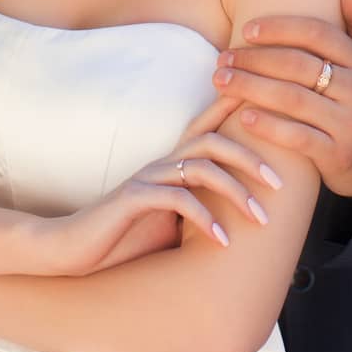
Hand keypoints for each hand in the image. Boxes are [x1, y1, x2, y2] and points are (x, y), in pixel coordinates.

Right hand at [45, 96, 282, 276]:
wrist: (71, 250)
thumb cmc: (124, 237)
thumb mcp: (171, 224)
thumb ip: (200, 211)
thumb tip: (244, 220)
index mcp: (171, 164)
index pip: (207, 126)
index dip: (235, 109)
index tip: (269, 100)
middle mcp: (162, 163)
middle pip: (213, 140)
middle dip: (251, 156)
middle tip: (279, 182)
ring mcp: (146, 178)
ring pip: (200, 167)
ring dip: (235, 191)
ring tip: (259, 217)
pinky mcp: (132, 199)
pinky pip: (176, 199)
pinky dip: (204, 217)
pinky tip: (222, 239)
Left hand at [211, 0, 351, 197]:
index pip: (318, 34)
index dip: (279, 28)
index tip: (246, 30)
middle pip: (298, 65)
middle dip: (254, 59)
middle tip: (223, 57)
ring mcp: (351, 124)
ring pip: (292, 99)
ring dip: (250, 88)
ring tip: (221, 82)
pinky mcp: (338, 155)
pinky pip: (297, 137)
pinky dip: (268, 126)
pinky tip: (242, 116)